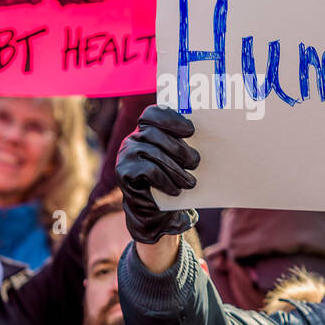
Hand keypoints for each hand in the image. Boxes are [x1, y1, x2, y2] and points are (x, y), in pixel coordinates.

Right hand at [114, 105, 199, 244]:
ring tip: (190, 183)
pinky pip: (148, 170)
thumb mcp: (178, 161)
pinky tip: (175, 190)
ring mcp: (126, 154)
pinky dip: (166, 181)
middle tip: (196, 163)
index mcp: (145, 130)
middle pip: (153, 133)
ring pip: (153, 152)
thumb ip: (183, 146)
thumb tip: (201, 142)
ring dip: (176, 169)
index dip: (171, 118)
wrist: (153, 211)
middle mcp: (133, 139)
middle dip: (179, 148)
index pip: (152, 113)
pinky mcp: (123, 172)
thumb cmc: (170, 180)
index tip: (191, 130)